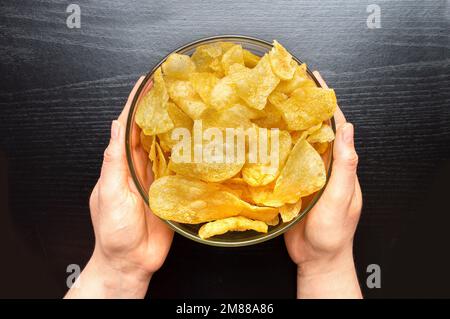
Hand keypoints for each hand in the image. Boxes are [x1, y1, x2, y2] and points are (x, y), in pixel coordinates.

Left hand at [65, 76, 172, 298]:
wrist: (131, 262)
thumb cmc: (114, 232)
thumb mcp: (108, 193)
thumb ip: (114, 161)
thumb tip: (116, 127)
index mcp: (122, 163)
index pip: (129, 125)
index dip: (137, 103)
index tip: (147, 82)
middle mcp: (141, 166)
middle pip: (151, 132)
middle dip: (161, 110)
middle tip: (177, 89)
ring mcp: (159, 178)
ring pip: (169, 147)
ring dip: (178, 128)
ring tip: (193, 109)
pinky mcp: (174, 192)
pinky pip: (183, 169)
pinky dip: (191, 154)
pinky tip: (202, 144)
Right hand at [284, 71, 361, 298]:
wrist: (317, 259)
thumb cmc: (332, 233)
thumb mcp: (341, 198)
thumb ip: (345, 165)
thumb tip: (348, 128)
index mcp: (340, 165)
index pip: (336, 125)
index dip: (327, 100)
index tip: (314, 79)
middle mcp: (323, 165)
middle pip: (315, 129)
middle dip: (303, 106)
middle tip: (286, 86)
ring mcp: (307, 175)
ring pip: (298, 143)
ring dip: (287, 124)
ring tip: (271, 105)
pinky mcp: (291, 184)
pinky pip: (284, 161)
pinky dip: (275, 147)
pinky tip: (262, 138)